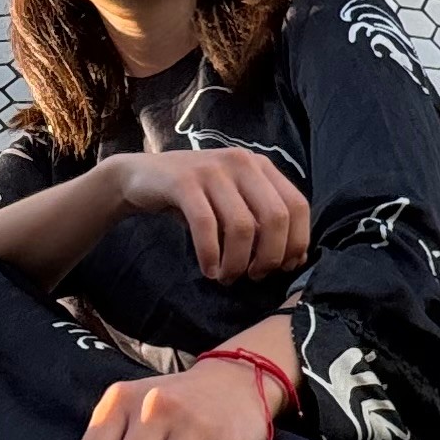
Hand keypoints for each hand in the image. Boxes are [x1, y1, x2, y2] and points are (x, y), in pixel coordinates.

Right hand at [114, 144, 309, 283]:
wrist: (141, 178)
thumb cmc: (195, 198)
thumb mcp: (234, 204)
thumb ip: (262, 223)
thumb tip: (294, 260)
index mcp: (261, 167)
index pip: (298, 206)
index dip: (296, 242)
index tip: (281, 268)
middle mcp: (242, 162)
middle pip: (276, 217)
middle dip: (269, 257)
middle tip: (252, 276)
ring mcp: (213, 169)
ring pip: (242, 226)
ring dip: (237, 262)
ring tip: (226, 277)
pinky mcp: (184, 181)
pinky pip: (206, 225)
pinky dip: (210, 254)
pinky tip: (208, 270)